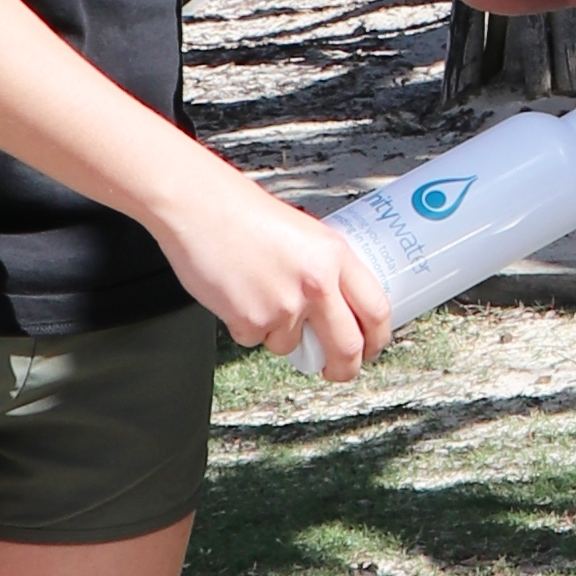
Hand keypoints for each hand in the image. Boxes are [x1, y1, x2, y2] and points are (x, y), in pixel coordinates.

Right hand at [145, 163, 392, 379]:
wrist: (198, 206)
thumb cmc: (243, 213)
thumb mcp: (304, 233)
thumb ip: (324, 268)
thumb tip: (335, 305)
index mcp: (335, 255)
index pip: (377, 308)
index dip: (378, 338)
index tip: (370, 349)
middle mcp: (317, 282)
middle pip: (347, 346)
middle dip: (343, 368)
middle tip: (335, 370)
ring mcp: (284, 305)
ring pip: (291, 344)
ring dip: (277, 332)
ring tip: (257, 292)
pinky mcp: (250, 321)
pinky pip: (254, 339)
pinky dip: (244, 325)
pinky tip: (235, 293)